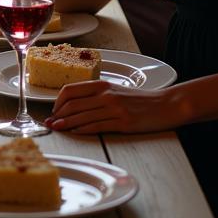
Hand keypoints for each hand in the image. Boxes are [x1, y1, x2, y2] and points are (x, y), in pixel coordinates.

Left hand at [46, 79, 182, 134]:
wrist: (167, 104)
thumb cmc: (140, 99)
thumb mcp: (116, 90)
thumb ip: (96, 95)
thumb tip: (74, 105)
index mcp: (102, 85)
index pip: (70, 90)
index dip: (57, 102)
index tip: (53, 111)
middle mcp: (106, 95)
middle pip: (72, 104)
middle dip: (57, 115)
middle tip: (49, 123)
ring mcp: (114, 109)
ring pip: (82, 116)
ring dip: (66, 124)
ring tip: (56, 129)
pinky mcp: (123, 122)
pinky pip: (97, 126)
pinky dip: (82, 130)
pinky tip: (75, 133)